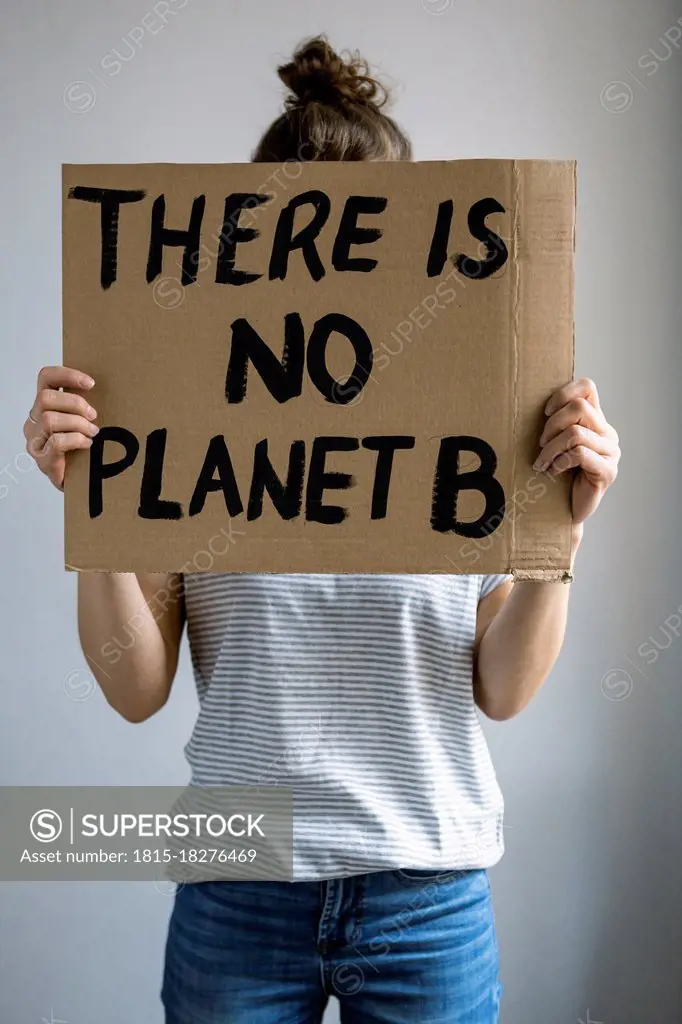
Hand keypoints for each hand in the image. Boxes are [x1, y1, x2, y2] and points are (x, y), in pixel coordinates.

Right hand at [23, 366, 98, 490]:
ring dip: (77, 424)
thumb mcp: (85, 421)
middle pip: (45, 398)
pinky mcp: (42, 459)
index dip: (67, 375)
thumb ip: (86, 406)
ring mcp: (35, 440)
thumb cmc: (84, 448)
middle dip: (75, 404)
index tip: (91, 384)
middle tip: (93, 416)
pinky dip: (76, 440)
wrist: (81, 483)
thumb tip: (107, 391)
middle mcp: (34, 420)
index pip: (45, 378)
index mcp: (44, 406)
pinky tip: (87, 444)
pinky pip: (56, 441)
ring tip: (92, 433)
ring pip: (50, 419)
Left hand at [534, 377, 619, 531]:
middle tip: (541, 444)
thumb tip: (524, 401)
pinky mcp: (608, 471)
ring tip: (542, 463)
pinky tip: (553, 472)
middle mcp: (607, 433)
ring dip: (551, 449)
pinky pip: (580, 454)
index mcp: (595, 421)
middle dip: (552, 424)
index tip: (546, 412)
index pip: (587, 387)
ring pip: (575, 433)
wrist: (565, 511)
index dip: (563, 393)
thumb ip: (554, 424)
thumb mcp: (554, 443)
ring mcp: (611, 452)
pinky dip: (560, 462)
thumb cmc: (556, 475)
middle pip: (579, 408)